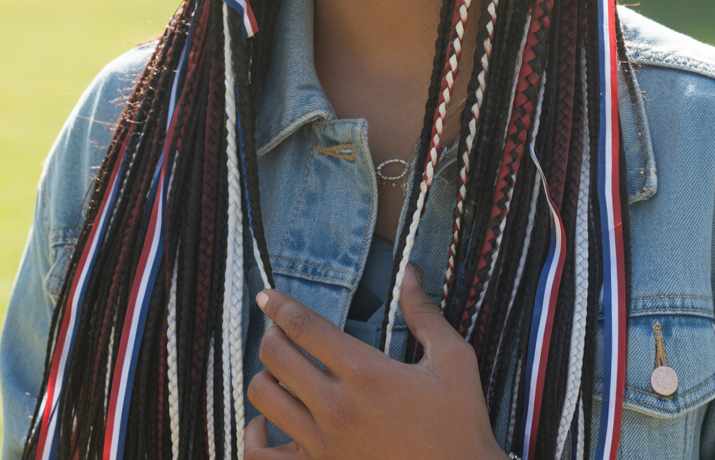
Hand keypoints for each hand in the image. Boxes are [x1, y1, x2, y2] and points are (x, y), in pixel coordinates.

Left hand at [244, 267, 507, 459]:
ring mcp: (322, 446)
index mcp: (365, 373)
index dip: (279, 306)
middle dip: (272, 335)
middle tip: (280, 332)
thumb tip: (408, 272)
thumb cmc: (460, 425)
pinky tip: (264, 423)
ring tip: (278, 372)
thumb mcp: (453, 360)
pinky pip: (261, 456)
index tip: (267, 295)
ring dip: (265, 378)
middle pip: (276, 357)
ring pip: (263, 400)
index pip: (305, 327)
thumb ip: (424, 313)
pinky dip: (253, 435)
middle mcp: (336, 407)